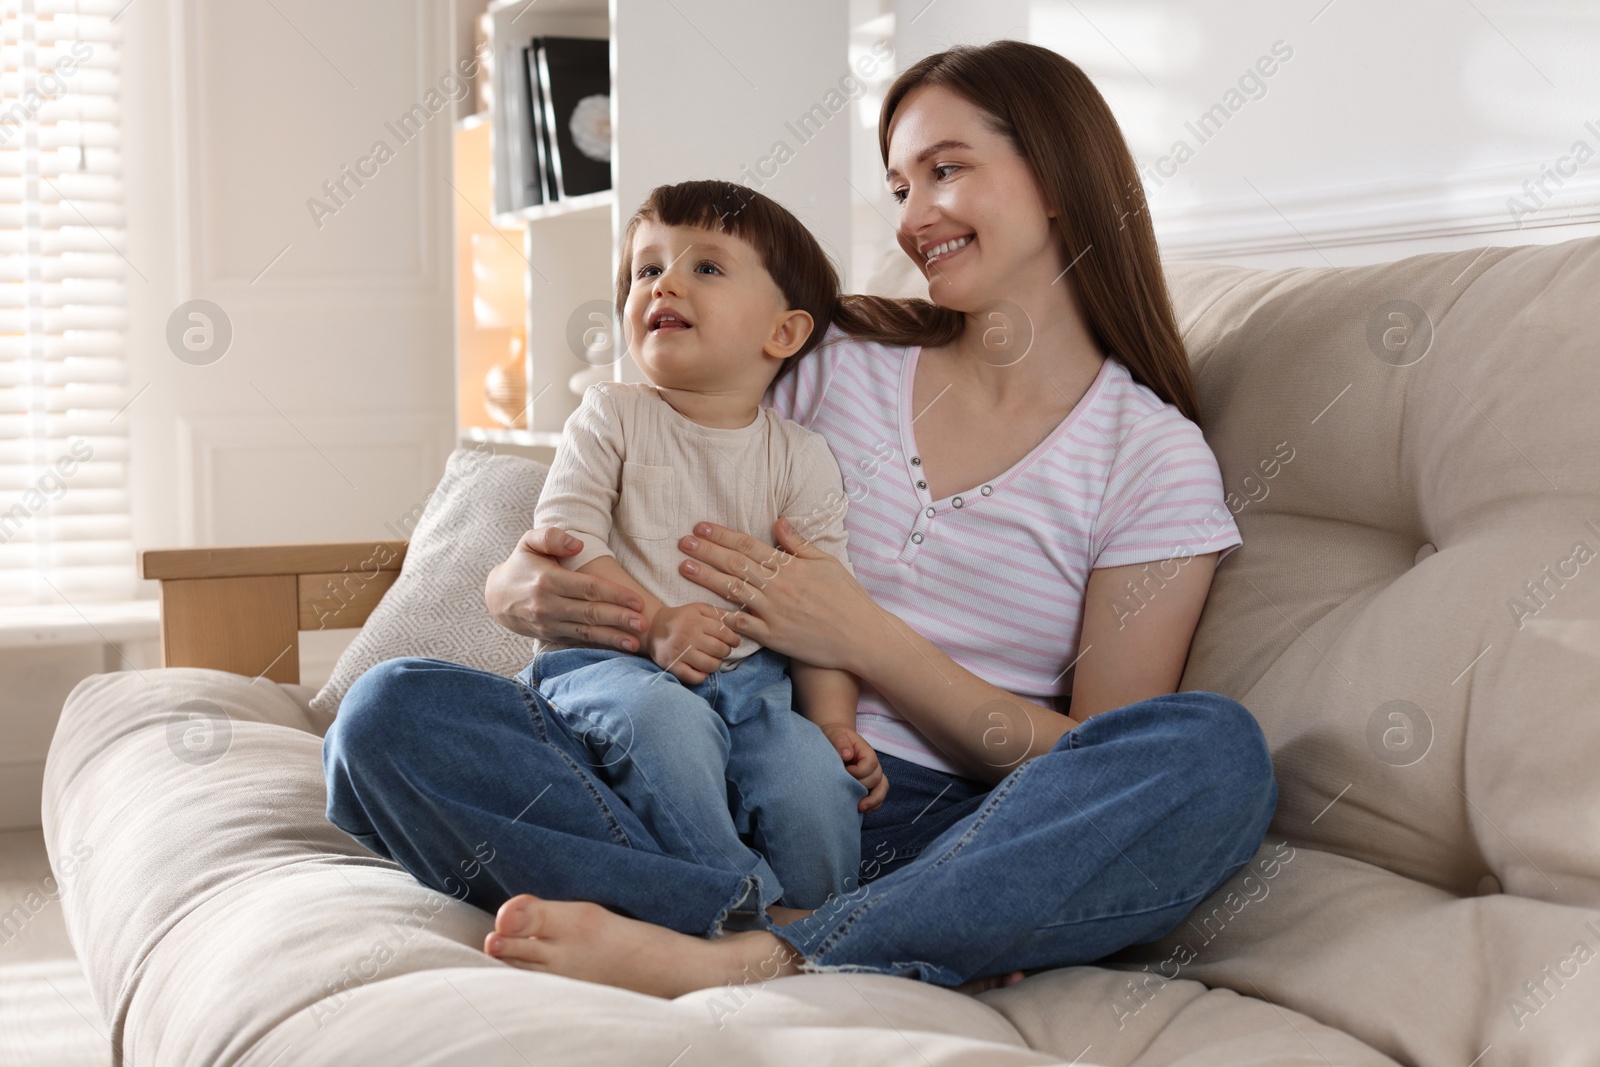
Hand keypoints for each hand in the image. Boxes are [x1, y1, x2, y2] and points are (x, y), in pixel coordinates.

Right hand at [485, 527, 647, 650]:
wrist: (496, 596)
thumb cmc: (521, 565)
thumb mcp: (529, 542)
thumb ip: (552, 537)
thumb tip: (577, 545)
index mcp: (548, 580)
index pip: (588, 588)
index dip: (614, 594)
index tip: (637, 601)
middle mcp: (548, 605)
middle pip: (590, 613)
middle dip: (619, 619)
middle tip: (644, 623)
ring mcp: (548, 624)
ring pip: (585, 632)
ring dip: (612, 638)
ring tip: (635, 643)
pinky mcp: (550, 636)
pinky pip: (577, 641)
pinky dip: (598, 646)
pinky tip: (617, 648)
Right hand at [644, 602, 740, 684]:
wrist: (653, 628)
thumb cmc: (681, 618)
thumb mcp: (698, 608)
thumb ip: (717, 612)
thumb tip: (738, 619)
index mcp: (695, 621)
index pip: (724, 633)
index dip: (733, 640)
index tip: (734, 642)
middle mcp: (688, 637)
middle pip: (719, 650)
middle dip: (725, 652)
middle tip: (722, 651)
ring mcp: (679, 653)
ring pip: (710, 665)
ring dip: (716, 664)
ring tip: (713, 659)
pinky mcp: (672, 666)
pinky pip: (695, 677)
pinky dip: (703, 676)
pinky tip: (702, 670)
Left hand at [677, 518, 872, 671]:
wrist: (861, 636)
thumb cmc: (847, 598)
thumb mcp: (827, 563)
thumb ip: (799, 544)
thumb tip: (779, 521)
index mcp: (791, 566)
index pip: (749, 545)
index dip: (722, 535)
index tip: (701, 527)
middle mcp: (779, 587)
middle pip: (735, 564)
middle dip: (706, 551)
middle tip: (683, 542)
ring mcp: (774, 613)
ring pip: (733, 591)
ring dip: (706, 578)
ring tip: (685, 567)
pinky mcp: (774, 637)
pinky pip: (742, 625)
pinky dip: (723, 617)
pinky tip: (703, 609)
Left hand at [820, 724, 887, 812]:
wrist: (834, 742)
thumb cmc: (835, 738)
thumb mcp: (836, 735)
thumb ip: (841, 742)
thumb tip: (847, 755)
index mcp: (866, 752)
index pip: (871, 764)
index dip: (859, 771)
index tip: (845, 771)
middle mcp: (872, 765)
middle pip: (876, 778)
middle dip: (862, 786)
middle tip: (845, 788)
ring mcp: (871, 776)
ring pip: (881, 789)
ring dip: (873, 801)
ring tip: (860, 808)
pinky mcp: (867, 786)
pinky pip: (877, 797)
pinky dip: (872, 805)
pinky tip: (861, 810)